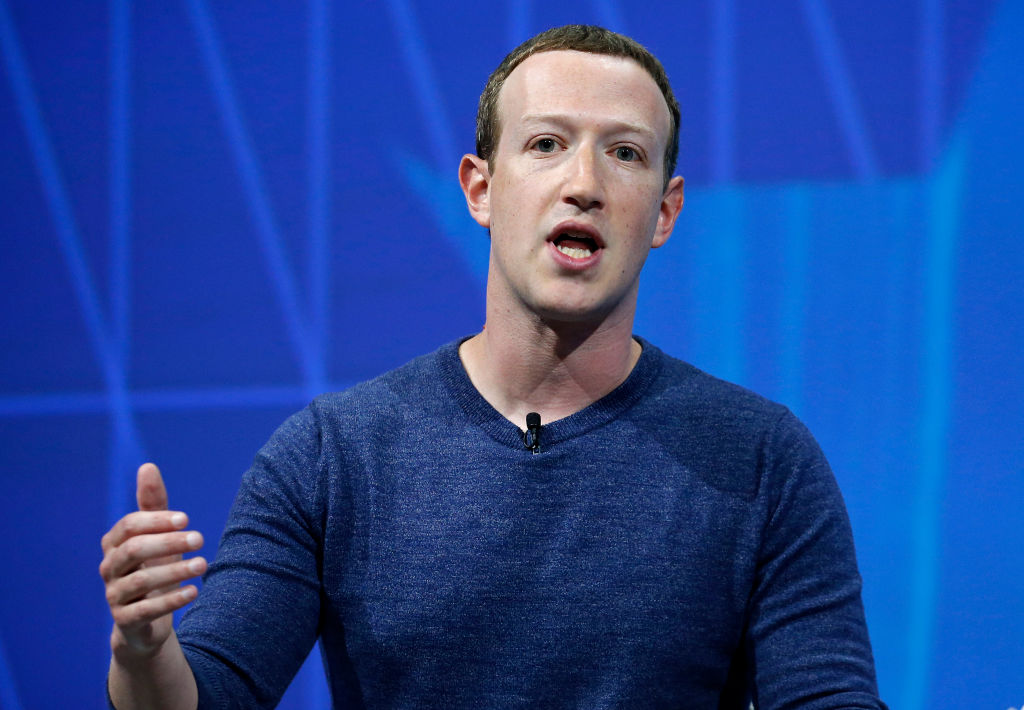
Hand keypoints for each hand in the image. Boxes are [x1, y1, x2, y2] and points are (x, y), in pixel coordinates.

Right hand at [100, 463, 206, 659]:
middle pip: (133, 550)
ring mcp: (114, 596)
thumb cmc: (152, 568)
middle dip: (168, 542)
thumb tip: (147, 466)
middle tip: (200, 539)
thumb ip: (153, 506)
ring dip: (174, 571)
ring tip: (203, 564)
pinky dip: (171, 600)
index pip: (130, 526)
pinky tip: (194, 591)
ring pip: (140, 581)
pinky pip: (146, 610)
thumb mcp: (157, 536)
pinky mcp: (125, 621)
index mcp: (114, 544)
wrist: (146, 621)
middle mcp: (109, 568)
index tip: (187, 519)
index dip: (157, 521)